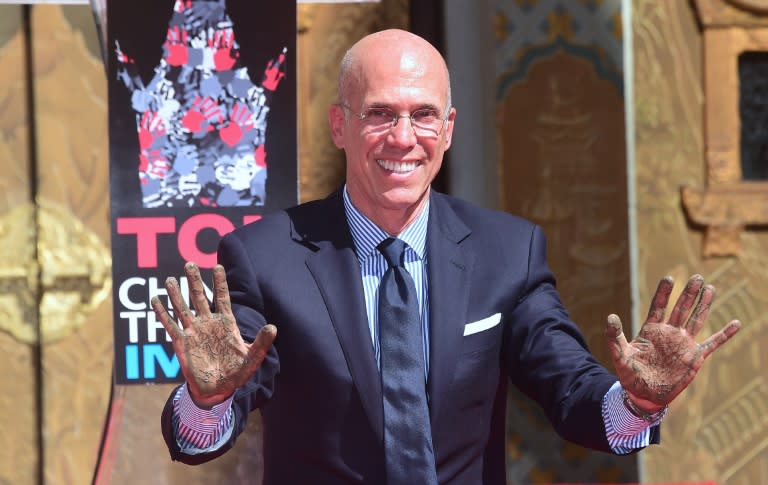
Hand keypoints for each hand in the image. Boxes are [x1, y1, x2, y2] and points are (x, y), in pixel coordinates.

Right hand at [151, 262, 276, 407]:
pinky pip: (170, 325)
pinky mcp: (181, 342)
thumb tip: (273, 327)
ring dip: (176, 294)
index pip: (222, 297)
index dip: (219, 282)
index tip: (217, 266)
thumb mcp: (252, 357)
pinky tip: (156, 300)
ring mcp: (193, 331)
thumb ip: (262, 342)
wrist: (218, 390)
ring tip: (170, 279)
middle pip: (199, 297)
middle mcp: (208, 323)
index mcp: (225, 323)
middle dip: (194, 281)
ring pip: (183, 308)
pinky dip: (162, 313)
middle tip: (189, 263)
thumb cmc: (237, 372)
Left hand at [605, 274, 740, 413]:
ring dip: (703, 305)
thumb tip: (610, 316)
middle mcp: (669, 333)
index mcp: (651, 330)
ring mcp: (683, 343)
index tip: (669, 278)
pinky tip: (736, 323)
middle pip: (680, 308)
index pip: (658, 306)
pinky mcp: (694, 357)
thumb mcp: (620, 354)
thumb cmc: (630, 374)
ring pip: (695, 320)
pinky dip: (724, 335)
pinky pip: (712, 343)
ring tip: (711, 288)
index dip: (664, 293)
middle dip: (689, 293)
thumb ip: (614, 336)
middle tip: (698, 277)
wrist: (644, 394)